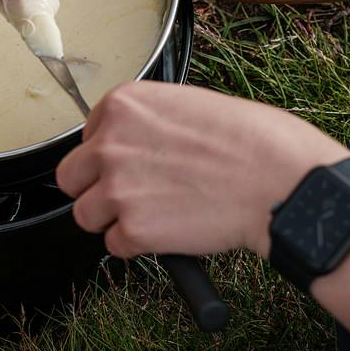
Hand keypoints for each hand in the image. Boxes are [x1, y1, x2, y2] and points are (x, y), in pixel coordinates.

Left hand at [57, 80, 340, 257]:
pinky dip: (139, 246)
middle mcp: (110, 143)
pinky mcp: (133, 229)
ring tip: (156, 214)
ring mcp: (117, 188)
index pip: (86, 137)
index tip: (135, 163)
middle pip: (71, 178)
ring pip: (87, 216)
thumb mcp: (188, 104)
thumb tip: (131, 144)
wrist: (278, 179)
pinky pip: (116, 246)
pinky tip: (171, 231)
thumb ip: (147, 123)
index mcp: (123, 105)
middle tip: (132, 196)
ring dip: (115, 220)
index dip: (109, 155)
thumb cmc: (250, 140)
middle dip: (96, 189)